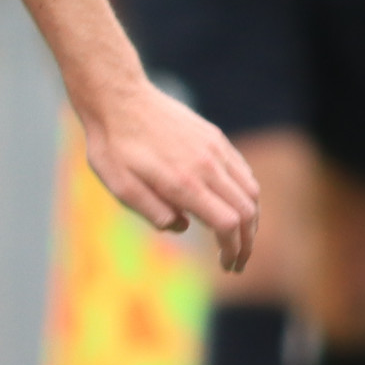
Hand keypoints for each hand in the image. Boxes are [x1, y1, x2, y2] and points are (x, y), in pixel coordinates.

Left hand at [79, 81, 260, 274]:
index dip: (232, 249)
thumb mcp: (119, 186)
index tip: (227, 266)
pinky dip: (247, 194)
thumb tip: (182, 227)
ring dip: (251, 220)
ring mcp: (214, 149)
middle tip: (237, 263)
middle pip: (247, 211)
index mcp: (183, 182)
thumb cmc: (113, 146)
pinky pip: (242, 171)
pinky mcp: (214, 137)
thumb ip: (153, 211)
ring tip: (239, 239)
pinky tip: (236, 206)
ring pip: (251, 191)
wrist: (118, 98)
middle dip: (247, 243)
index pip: (228, 223)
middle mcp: (207, 165)